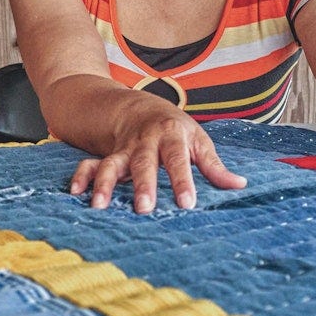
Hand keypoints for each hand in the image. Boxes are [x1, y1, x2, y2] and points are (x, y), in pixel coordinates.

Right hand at [68, 104, 245, 212]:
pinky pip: (90, 163)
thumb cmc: (176, 129)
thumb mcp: (198, 140)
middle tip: (144, 208)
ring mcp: (124, 149)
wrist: (139, 107)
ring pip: (112, 164)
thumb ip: (214, 165)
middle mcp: (145, 142)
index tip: (187, 203)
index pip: (179, 160)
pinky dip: (81, 176)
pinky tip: (76, 192)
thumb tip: (240, 185)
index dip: (182, 181)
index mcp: (172, 136)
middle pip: (143, 163)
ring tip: (99, 206)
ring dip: (104, 184)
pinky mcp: (107, 155)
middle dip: (143, 185)